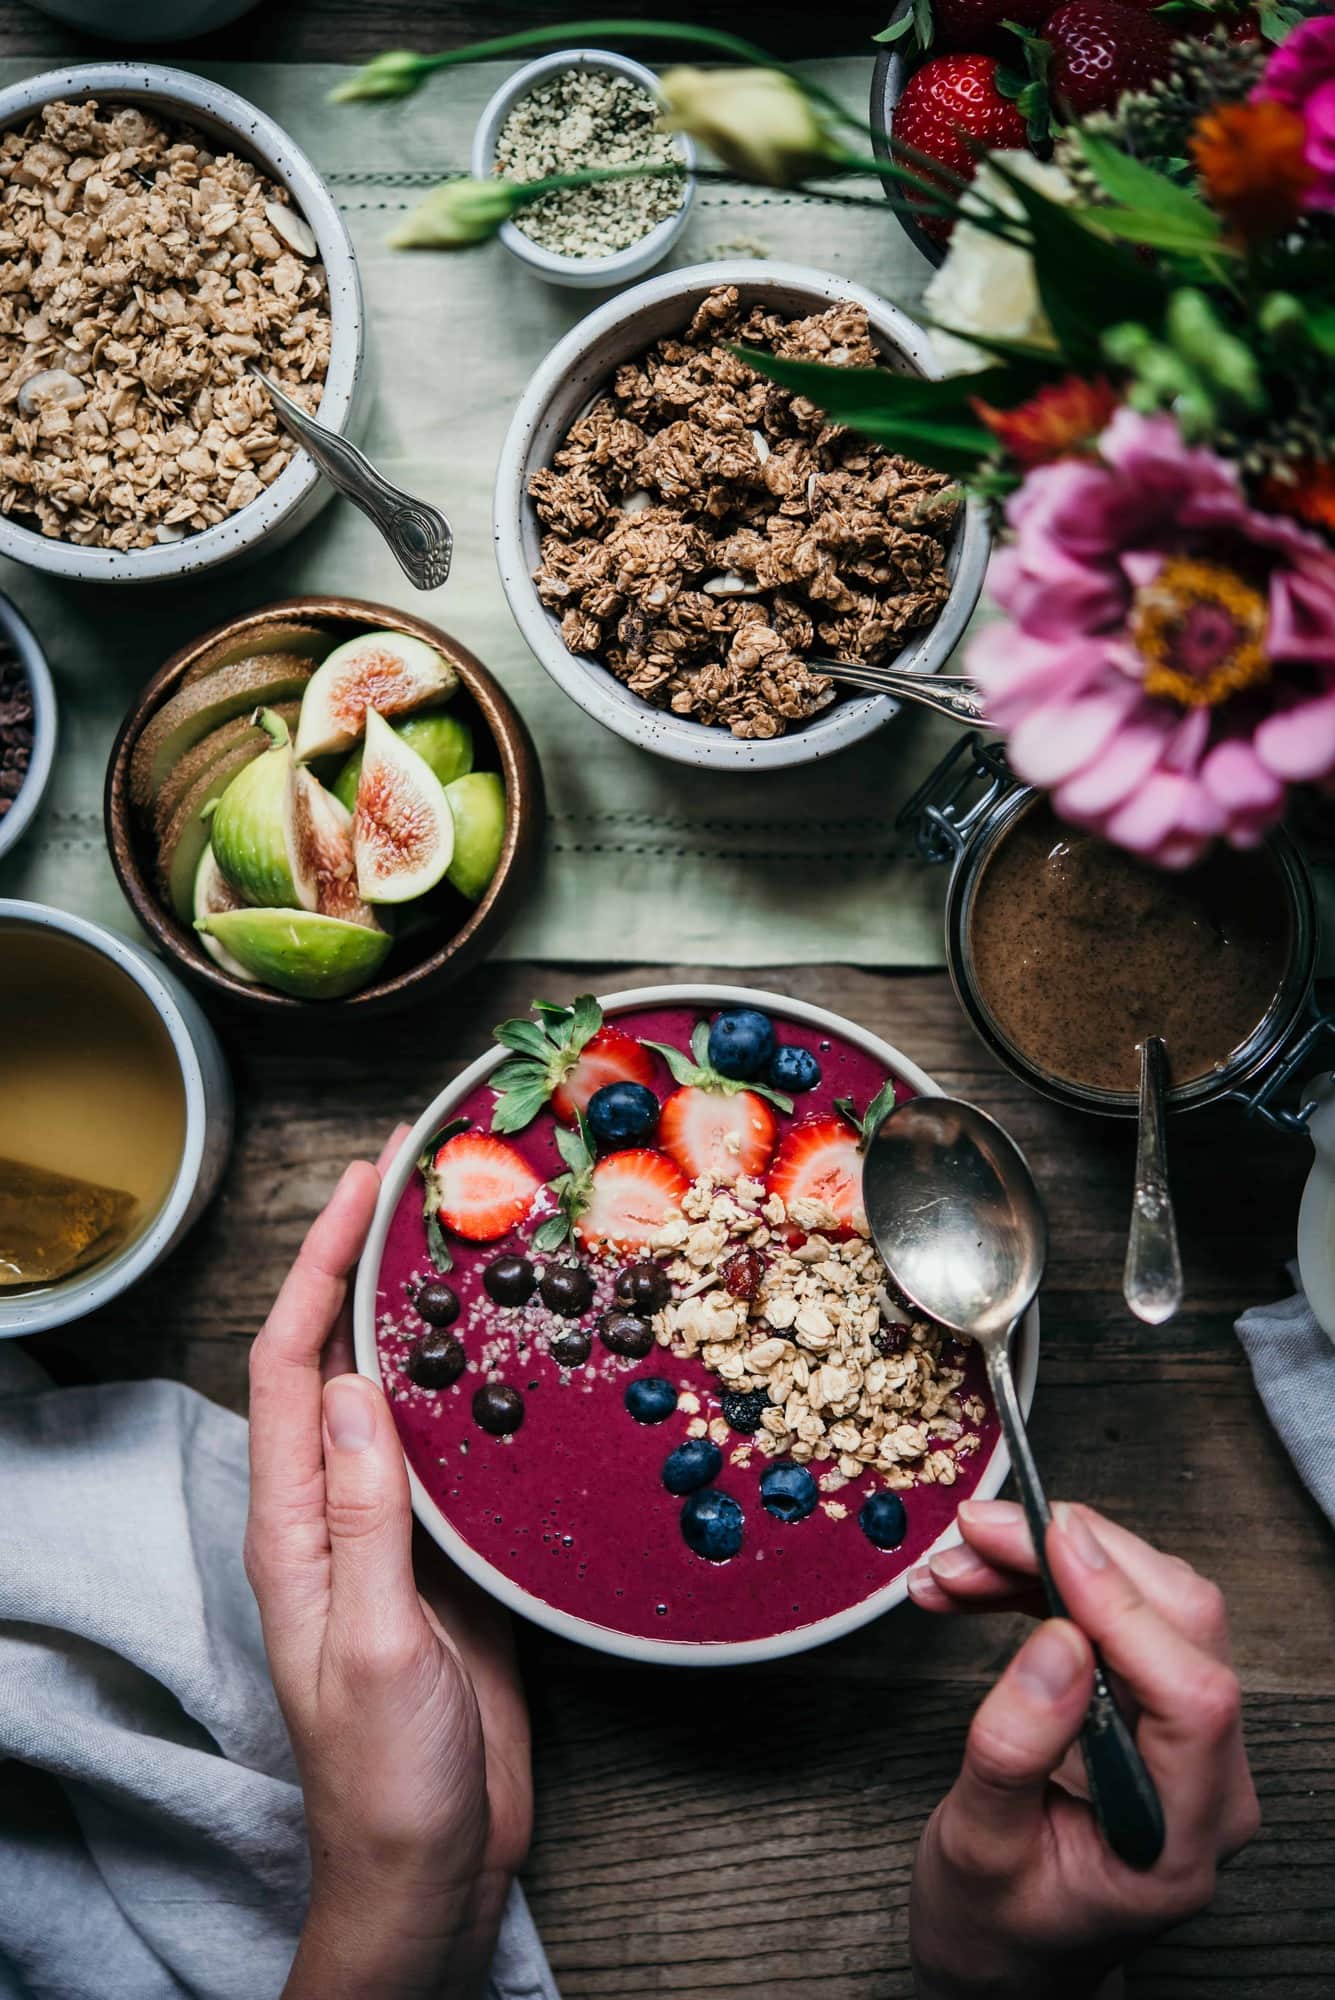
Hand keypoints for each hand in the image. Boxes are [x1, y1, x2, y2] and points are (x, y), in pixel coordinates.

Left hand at [244, 1136, 531, 1999]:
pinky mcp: (452, 1556)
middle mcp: (334, 1512)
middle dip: (366, 1263)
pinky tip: (523, 1357)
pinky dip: (480, 1386)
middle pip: (338, 1359)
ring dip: (426, 1314)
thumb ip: (362, 1520)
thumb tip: (355, 1388)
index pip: (291, 1366)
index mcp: (292, 1527)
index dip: (318, 1266)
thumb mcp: (370, 1647)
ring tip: (475, 1240)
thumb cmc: (386, 1777)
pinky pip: (457, 1449)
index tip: (360, 1185)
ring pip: (401, 1394)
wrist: (433, 1864)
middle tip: (420, 1183)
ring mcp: (394, 1530)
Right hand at [906, 1500, 1258, 1999]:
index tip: (1050, 1542)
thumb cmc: (995, 1925)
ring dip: (1050, 1563)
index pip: (1193, 1696)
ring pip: (1147, 1603)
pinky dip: (1045, 1585)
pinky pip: (1115, 1617)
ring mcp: (1186, 1741)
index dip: (1126, 1607)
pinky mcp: (1151, 1708)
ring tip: (956, 1564)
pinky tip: (978, 1583)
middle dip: (1074, 1558)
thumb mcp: (977, 1852)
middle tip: (975, 1533)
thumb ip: (1013, 1754)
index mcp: (1183, 1839)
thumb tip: (1055, 1642)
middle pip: (1180, 1625)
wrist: (1004, 1956)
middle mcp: (1208, 1781)